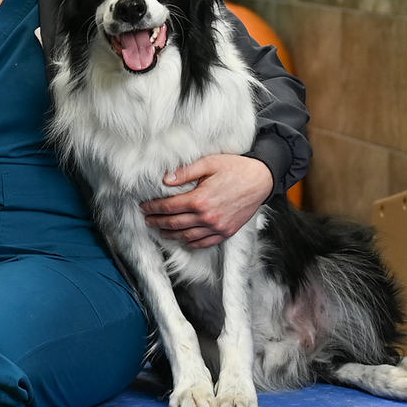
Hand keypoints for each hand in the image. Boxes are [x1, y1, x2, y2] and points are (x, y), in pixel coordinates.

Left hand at [141, 153, 273, 248]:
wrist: (261, 179)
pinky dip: (191, 242)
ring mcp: (217, 227)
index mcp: (200, 199)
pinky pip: (204, 243)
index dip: (153, 208)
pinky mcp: (226, 232)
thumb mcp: (209, 163)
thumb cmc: (236, 168)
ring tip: (160, 230)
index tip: (144, 207)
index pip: (168, 207)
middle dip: (157, 222)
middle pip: (174, 223)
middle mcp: (207, 217)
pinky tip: (183, 239)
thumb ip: (186, 171)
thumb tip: (165, 179)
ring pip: (187, 236)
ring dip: (170, 234)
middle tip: (147, 220)